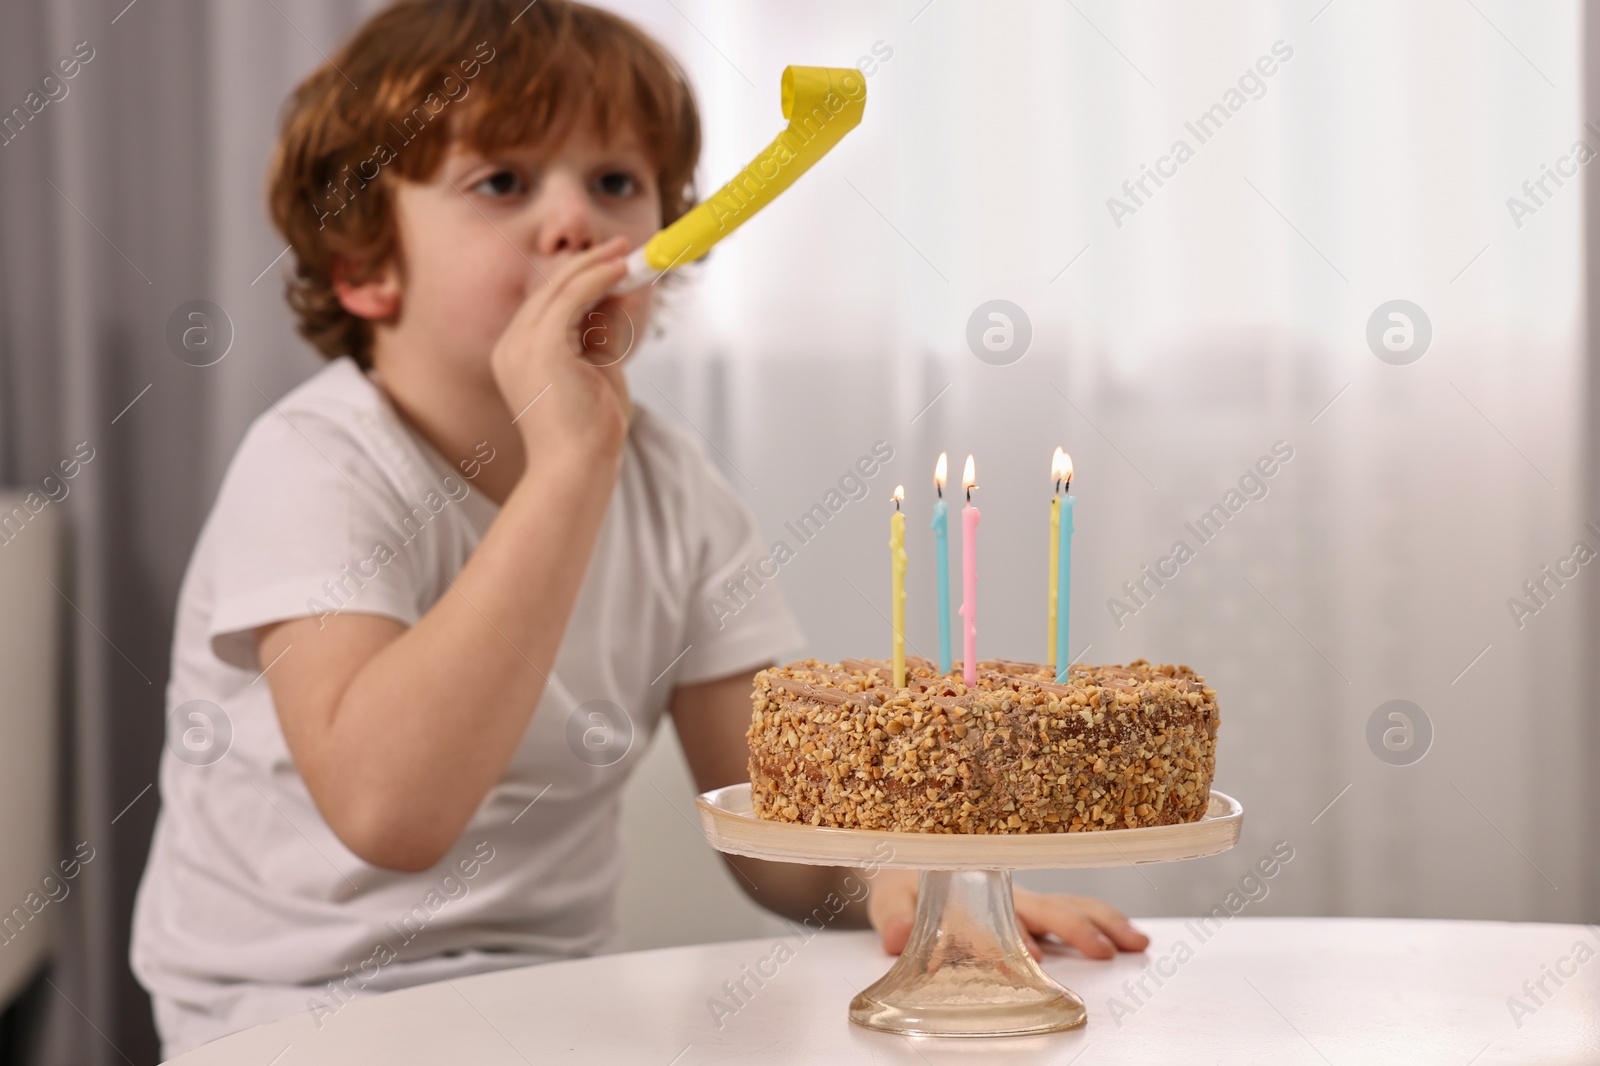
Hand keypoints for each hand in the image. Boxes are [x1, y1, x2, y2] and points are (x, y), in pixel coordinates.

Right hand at [489, 235, 634, 463]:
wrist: (577, 469)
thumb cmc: (590, 433)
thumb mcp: (599, 371)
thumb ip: (605, 333)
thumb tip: (623, 293)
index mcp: (518, 354)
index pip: (548, 304)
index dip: (581, 279)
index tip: (614, 265)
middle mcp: (512, 345)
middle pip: (550, 289)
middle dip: (589, 264)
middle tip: (624, 248)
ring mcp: (521, 344)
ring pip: (560, 288)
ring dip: (596, 266)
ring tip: (629, 254)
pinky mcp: (541, 346)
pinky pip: (571, 297)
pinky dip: (597, 279)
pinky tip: (621, 271)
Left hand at [866, 869, 1149, 960]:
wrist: (906, 862)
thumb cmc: (901, 883)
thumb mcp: (888, 901)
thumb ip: (894, 920)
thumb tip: (898, 938)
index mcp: (974, 891)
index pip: (998, 916)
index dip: (1015, 934)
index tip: (1034, 954)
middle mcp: (1006, 894)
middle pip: (1048, 908)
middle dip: (1076, 928)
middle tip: (1104, 952)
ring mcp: (1023, 900)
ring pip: (1071, 905)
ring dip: (1103, 923)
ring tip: (1136, 942)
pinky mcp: (1031, 907)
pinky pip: (1073, 908)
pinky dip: (1102, 919)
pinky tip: (1127, 933)